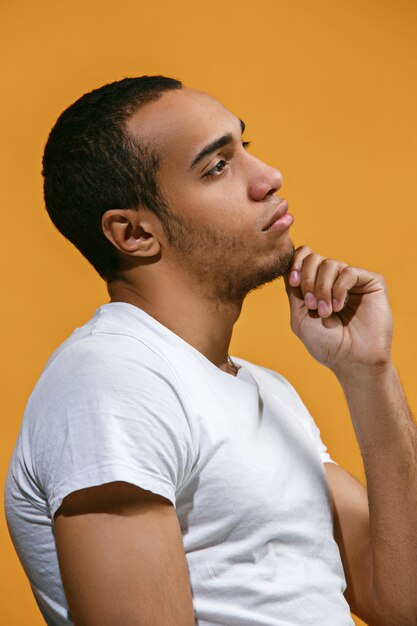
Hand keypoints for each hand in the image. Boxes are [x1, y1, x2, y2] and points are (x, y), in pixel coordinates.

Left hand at [284, 246, 392, 375]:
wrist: (351, 360)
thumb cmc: (326, 344)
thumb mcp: (299, 316)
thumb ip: (293, 291)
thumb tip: (287, 265)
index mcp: (316, 285)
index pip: (303, 258)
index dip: (295, 263)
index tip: (294, 283)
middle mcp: (333, 280)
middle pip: (313, 258)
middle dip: (307, 280)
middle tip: (311, 305)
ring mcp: (352, 280)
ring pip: (330, 264)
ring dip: (322, 289)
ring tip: (326, 312)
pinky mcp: (371, 282)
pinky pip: (349, 272)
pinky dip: (339, 289)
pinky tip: (339, 307)